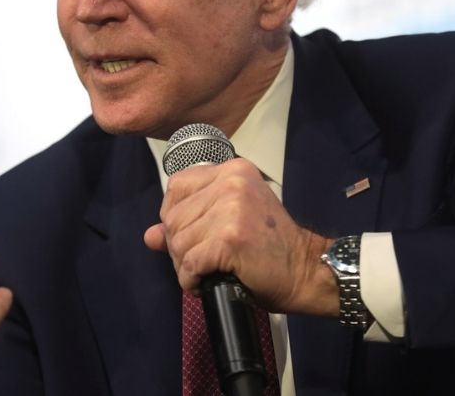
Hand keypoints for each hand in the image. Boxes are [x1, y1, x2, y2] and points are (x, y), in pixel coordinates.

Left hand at [142, 158, 337, 315]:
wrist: (304, 269)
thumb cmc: (269, 248)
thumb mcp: (229, 223)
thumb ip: (189, 223)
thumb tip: (150, 236)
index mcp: (231, 170)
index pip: (176, 186)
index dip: (175, 217)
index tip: (193, 236)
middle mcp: (231, 182)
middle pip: (172, 217)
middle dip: (179, 247)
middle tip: (201, 261)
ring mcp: (231, 208)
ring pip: (178, 242)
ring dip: (185, 266)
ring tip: (206, 272)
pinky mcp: (230, 238)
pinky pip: (189, 263)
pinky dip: (192, 281)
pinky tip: (205, 283)